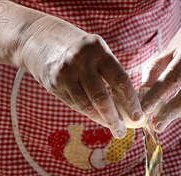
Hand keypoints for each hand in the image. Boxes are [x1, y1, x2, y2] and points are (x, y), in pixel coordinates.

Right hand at [18, 16, 142, 137]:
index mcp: (98, 50)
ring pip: (86, 105)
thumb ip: (111, 74)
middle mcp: (81, 60)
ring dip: (101, 120)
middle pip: (101, 97)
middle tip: (122, 131)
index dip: (131, 101)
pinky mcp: (54, 83)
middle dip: (114, 118)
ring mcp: (65, 72)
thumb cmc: (81, 51)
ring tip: (114, 129)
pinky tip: (98, 118)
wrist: (41, 39)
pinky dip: (88, 113)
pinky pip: (75, 104)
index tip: (138, 117)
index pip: (120, 79)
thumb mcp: (98, 53)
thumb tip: (129, 106)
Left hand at [141, 12, 180, 132]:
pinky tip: (177, 110)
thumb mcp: (170, 48)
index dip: (157, 96)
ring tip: (163, 121)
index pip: (172, 77)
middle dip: (170, 112)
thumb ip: (155, 69)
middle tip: (156, 125)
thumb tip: (142, 94)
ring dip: (179, 112)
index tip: (144, 109)